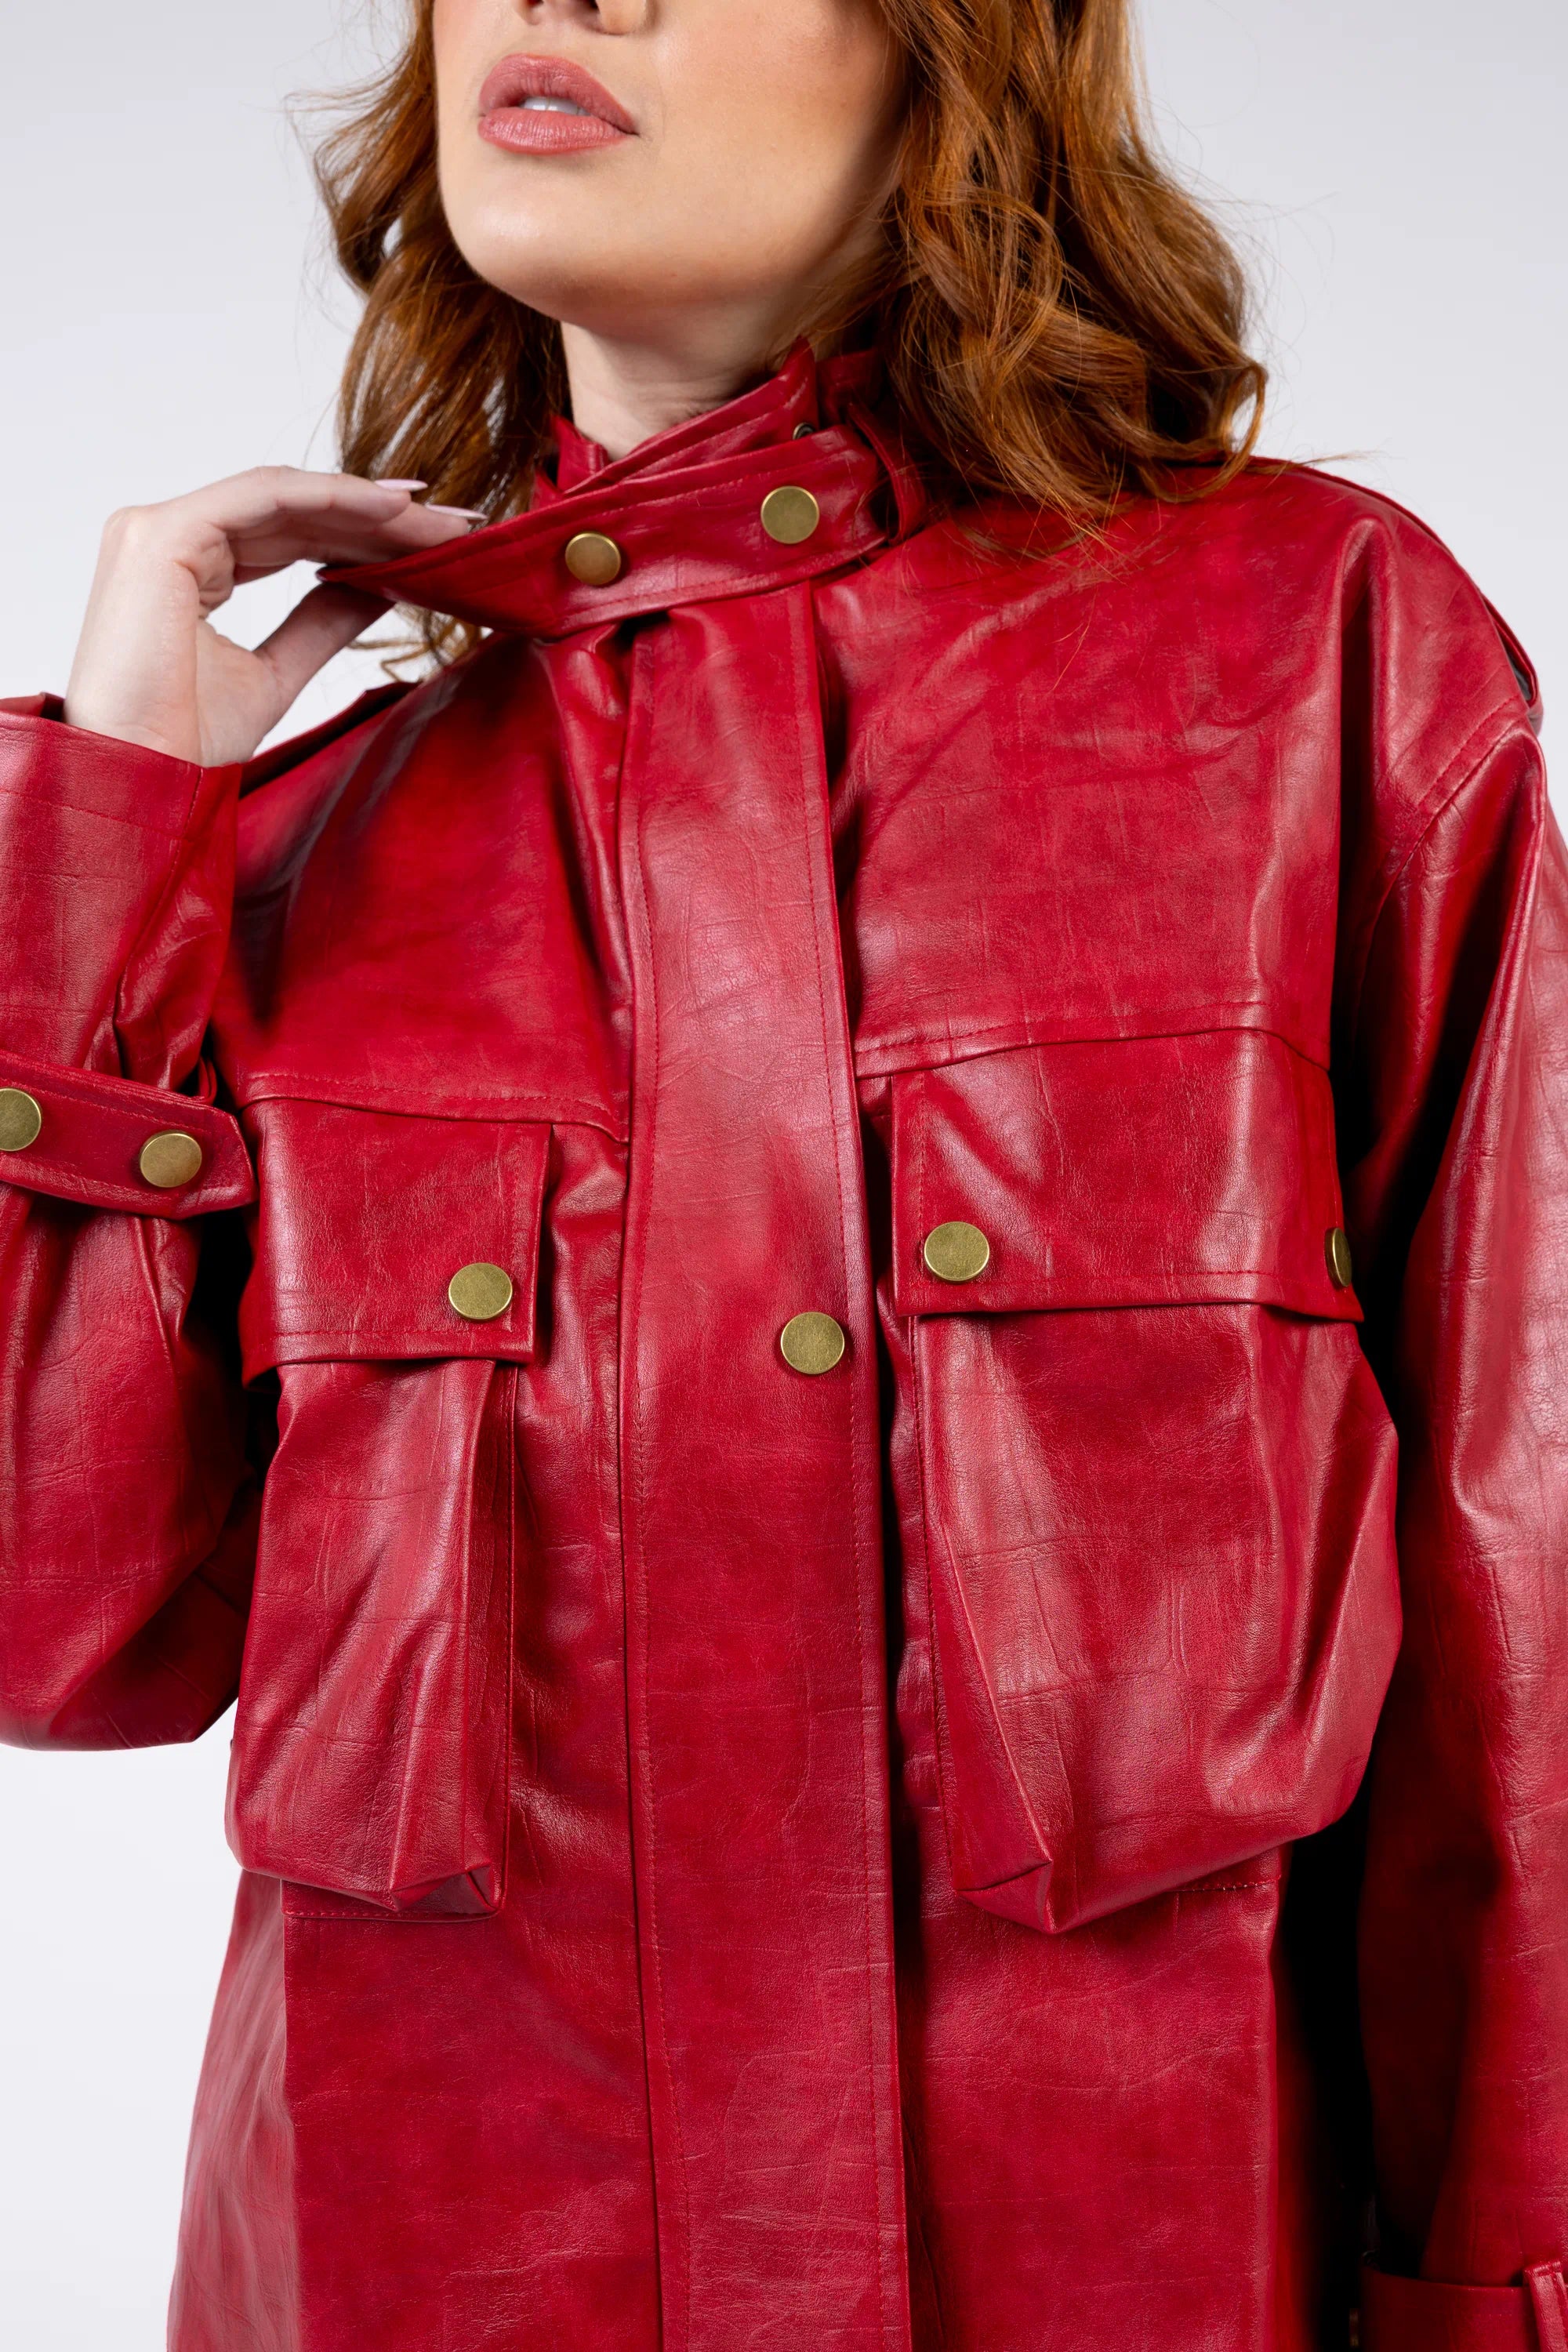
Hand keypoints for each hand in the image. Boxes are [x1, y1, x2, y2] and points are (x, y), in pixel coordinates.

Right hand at [63, 467, 480, 766]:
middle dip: (379, 520)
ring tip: (439, 521)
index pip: (288, 534)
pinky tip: (392, 511)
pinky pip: (265, 498)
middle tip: (459, 528)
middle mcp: (168, 536)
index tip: (435, 544)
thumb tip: (378, 587)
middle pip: (293, 513)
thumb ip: (322, 621)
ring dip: (368, 507)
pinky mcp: (162, 535)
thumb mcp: (275, 672)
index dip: (363, 535)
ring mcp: (159, 529)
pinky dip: (332, 498)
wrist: (146, 783)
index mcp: (186, 567)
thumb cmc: (186, 747)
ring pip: (286, 500)